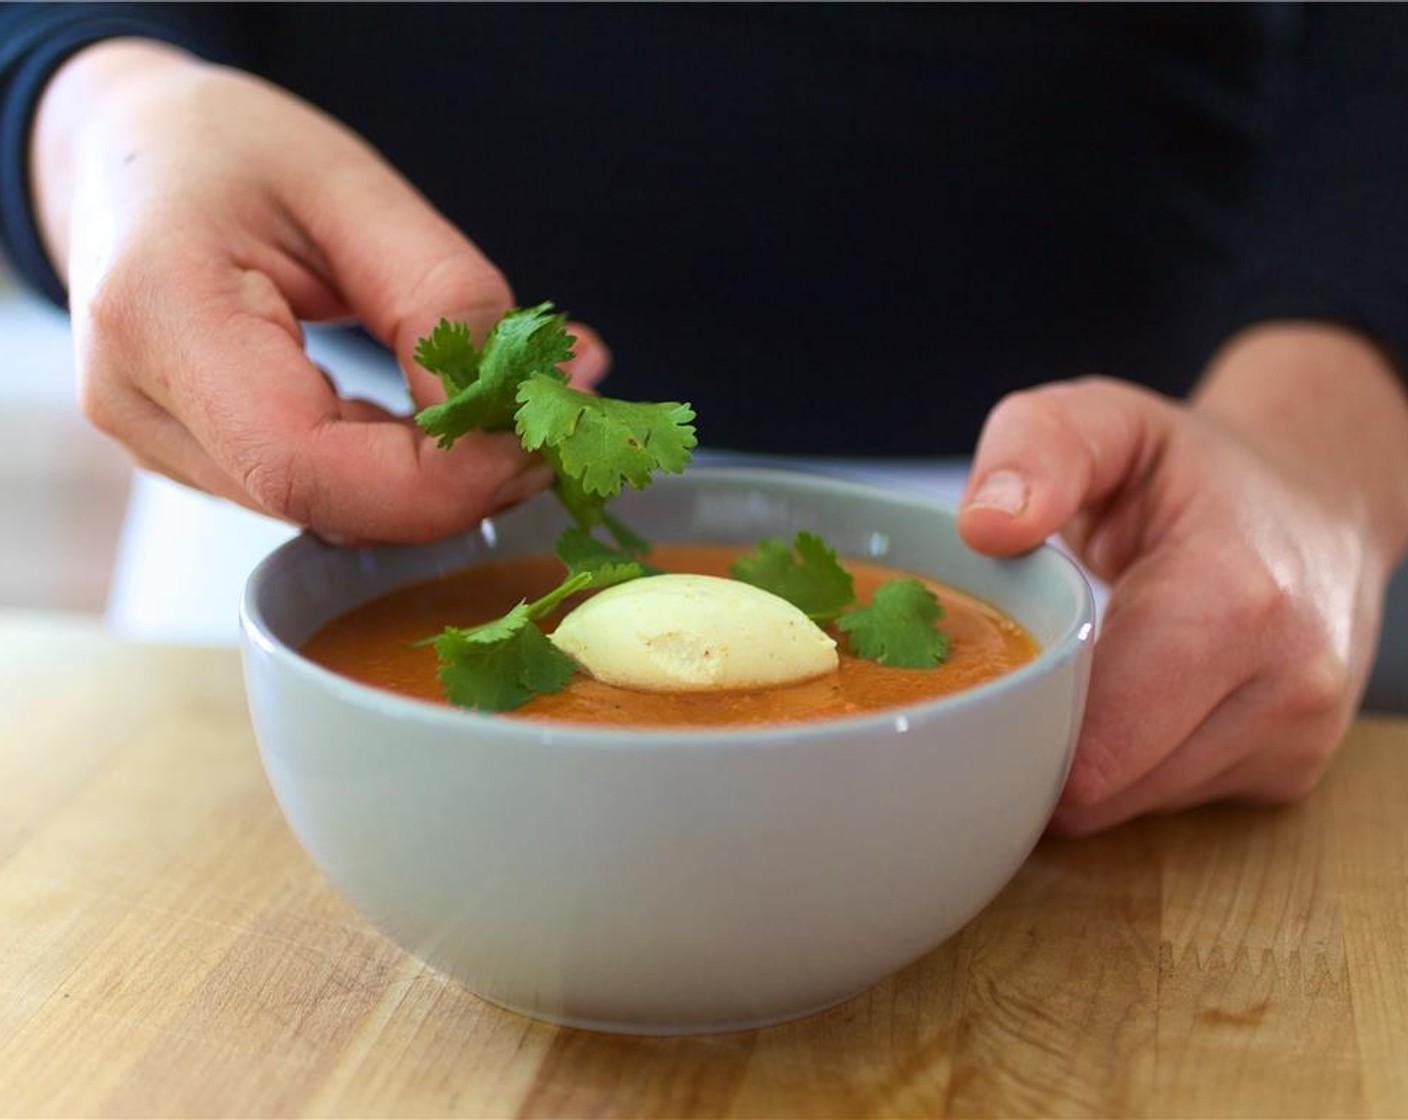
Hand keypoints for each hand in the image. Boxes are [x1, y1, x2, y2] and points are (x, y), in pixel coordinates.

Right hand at [31, 40, 609, 542]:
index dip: (435, 483)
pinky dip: (399, 473)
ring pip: (326, 514)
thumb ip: (443, 299)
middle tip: (543, 425)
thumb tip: (521, 406)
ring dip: (433, 483)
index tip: (532, 444)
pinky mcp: (196, 461)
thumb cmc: (226, 150)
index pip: (302, 464)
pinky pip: (318, 495)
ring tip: (499, 410)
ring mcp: (158, 445)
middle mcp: (139, 403)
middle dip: (452, 487)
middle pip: (320, 503)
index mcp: (160, 313)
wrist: (127, 154)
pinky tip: (441, 421)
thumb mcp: (353, 187)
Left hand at [958, 324, 1407, 833]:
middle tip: (1008, 675)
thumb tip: (986, 527)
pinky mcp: (1290, 771)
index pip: (1102, 744)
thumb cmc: (1189, 468)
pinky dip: (1129, 764)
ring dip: (1082, 759)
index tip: (975, 682)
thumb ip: (1038, 448)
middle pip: (1105, 789)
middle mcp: (1287, 684)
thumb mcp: (1107, 419)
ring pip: (1130, 806)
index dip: (1015, 727)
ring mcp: (1297, 738)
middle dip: (1036, 748)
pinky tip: (1128, 696)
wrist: (1314, 501)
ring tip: (1077, 673)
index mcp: (1236, 598)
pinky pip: (1167, 803)